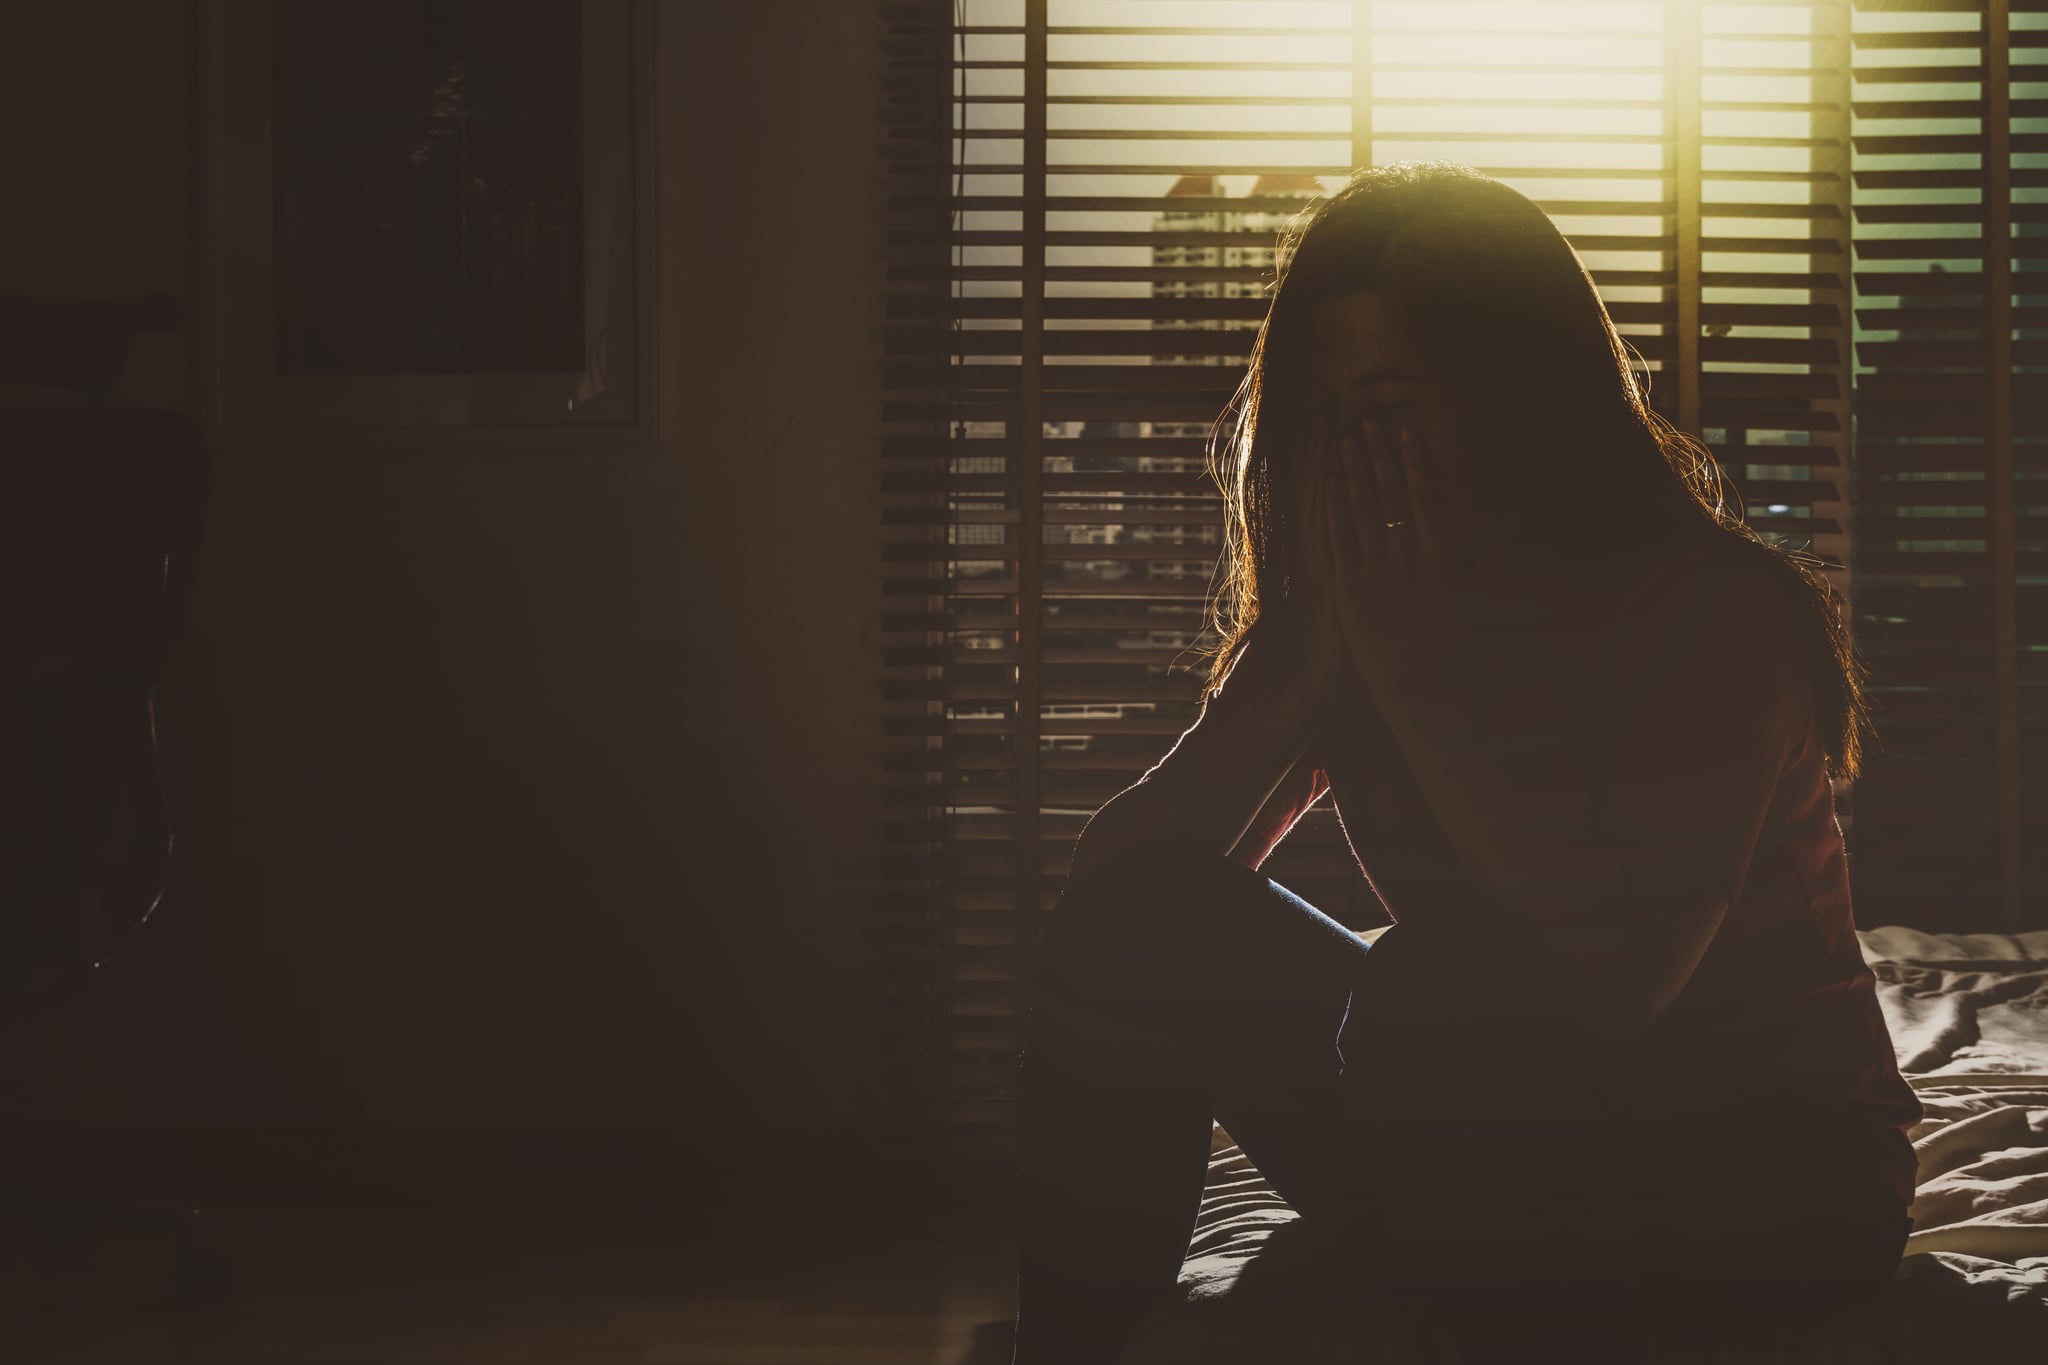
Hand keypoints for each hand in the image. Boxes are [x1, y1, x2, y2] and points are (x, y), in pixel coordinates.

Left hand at [1311, 417, 1501, 706]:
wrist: (1417, 691)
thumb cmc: (1454, 647)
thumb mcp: (1478, 602)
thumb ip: (1486, 563)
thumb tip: (1500, 531)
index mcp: (1439, 558)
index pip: (1425, 497)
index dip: (1416, 462)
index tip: (1409, 433)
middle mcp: (1406, 560)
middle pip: (1389, 495)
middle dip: (1380, 455)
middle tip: (1370, 421)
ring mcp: (1374, 573)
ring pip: (1360, 510)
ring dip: (1352, 472)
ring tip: (1345, 440)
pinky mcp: (1347, 589)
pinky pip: (1337, 539)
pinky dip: (1332, 509)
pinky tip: (1327, 483)